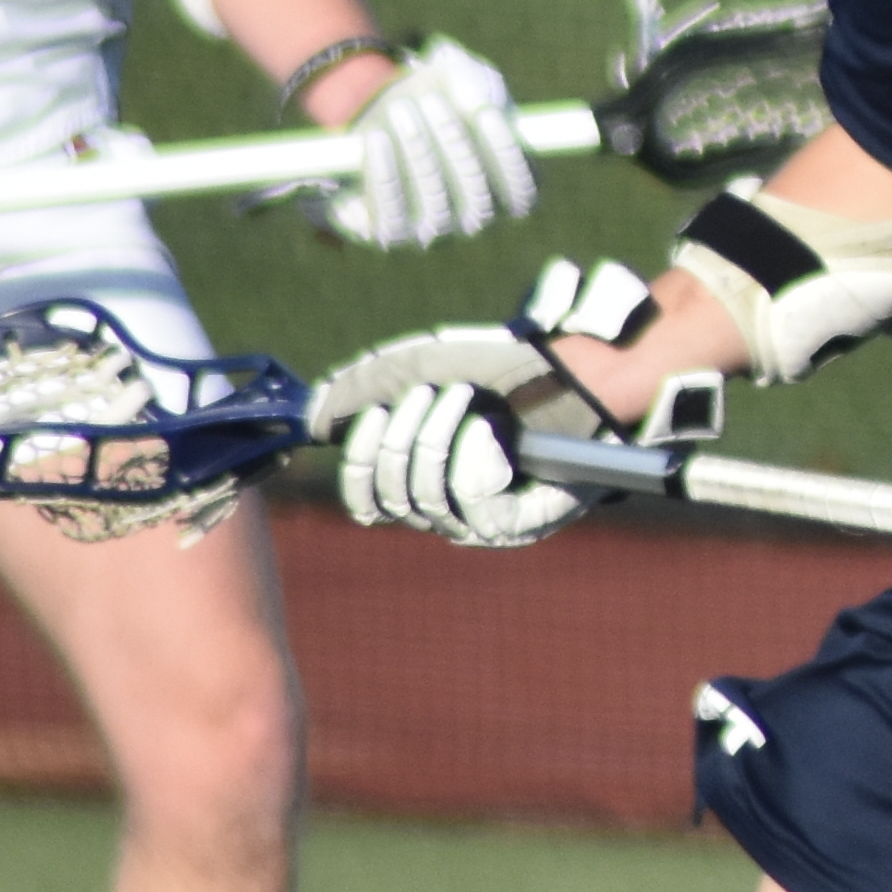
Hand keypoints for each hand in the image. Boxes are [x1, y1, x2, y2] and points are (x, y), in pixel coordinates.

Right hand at [305, 265, 676, 550]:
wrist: (579, 373)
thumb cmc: (506, 370)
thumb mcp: (421, 367)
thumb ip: (362, 391)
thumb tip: (312, 421)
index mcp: (420, 478)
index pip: (367, 495)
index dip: (360, 461)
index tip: (369, 416)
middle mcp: (446, 509)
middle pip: (392, 494)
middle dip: (402, 436)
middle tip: (432, 392)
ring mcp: (482, 522)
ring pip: (425, 498)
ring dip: (437, 437)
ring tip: (466, 397)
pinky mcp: (518, 524)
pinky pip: (469, 504)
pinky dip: (470, 459)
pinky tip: (488, 430)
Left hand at [322, 35, 534, 248]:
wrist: (377, 117)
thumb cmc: (436, 96)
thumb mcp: (460, 78)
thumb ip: (475, 84)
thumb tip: (476, 105)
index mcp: (508, 191)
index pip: (523, 190)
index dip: (508, 155)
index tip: (487, 113)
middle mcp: (476, 219)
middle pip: (477, 194)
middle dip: (452, 144)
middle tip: (430, 101)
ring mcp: (435, 232)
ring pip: (435, 203)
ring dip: (417, 152)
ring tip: (400, 110)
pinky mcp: (391, 234)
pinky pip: (392, 214)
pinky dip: (385, 175)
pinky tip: (377, 139)